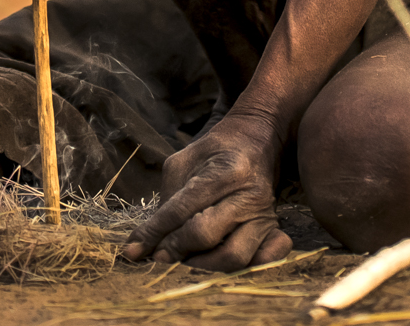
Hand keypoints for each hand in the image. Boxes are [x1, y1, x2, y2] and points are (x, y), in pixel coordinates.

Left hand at [122, 112, 291, 270]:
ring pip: (235, 256)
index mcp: (223, 171)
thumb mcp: (183, 161)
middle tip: (159, 255)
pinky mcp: (275, 228)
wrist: (256, 141)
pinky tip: (224, 264)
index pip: (181, 209)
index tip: (134, 250)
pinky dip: (249, 268)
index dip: (154, 233)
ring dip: (203, 266)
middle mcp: (248, 195)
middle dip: (175, 249)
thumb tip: (149, 237)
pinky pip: (270, 257)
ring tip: (185, 261)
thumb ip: (167, 196)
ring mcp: (265, 215)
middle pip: (206, 235)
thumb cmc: (214, 152)